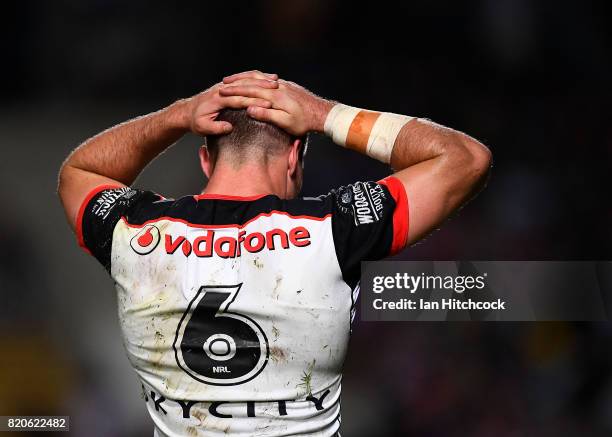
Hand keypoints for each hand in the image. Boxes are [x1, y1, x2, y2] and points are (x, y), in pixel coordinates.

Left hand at [185, 70, 278, 134]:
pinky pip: (243, 80)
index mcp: (218, 99)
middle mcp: (222, 89)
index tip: (268, 104)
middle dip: (261, 87)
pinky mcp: (227, 87)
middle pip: (245, 86)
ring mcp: (224, 86)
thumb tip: (229, 127)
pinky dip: (255, 79)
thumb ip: (215, 127)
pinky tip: (266, 79)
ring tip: (275, 80)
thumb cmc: (195, 121)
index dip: (254, 102)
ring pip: (245, 80)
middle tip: (277, 88)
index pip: (239, 99)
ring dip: (261, 80)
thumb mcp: (202, 127)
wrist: (186, 112)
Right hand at [219, 77, 333, 135]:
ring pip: (259, 77)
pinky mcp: (286, 85)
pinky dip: (255, 78)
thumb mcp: (285, 122)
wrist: (322, 113)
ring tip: (233, 79)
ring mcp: (282, 84)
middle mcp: (277, 87)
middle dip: (236, 82)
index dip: (234, 92)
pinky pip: (266, 78)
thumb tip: (249, 108)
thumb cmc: (304, 122)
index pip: (250, 91)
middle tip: (222, 84)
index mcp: (274, 96)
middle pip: (252, 81)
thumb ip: (267, 114)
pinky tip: (251, 80)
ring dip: (245, 77)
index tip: (221, 92)